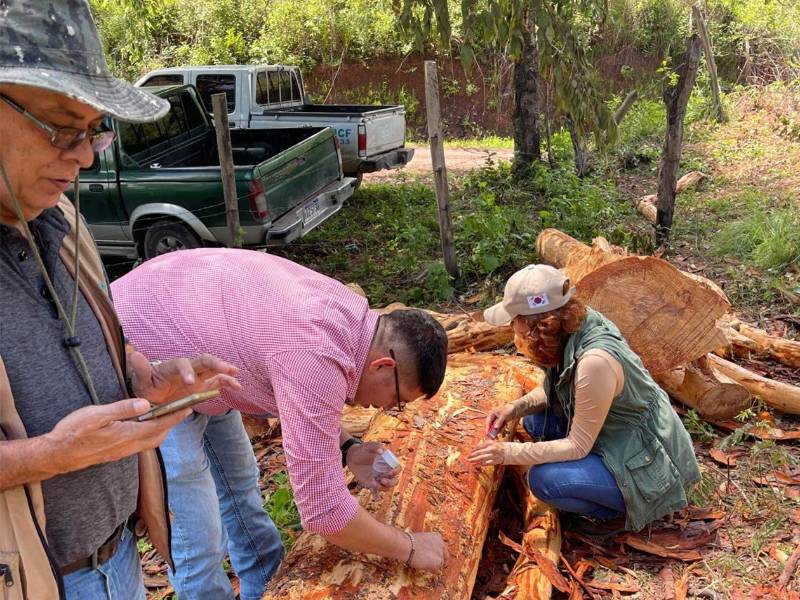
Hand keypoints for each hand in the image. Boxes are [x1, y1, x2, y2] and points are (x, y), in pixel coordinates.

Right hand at [46, 398, 189, 474]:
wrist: (57, 455)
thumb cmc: (73, 432)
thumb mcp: (97, 414)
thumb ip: (123, 409)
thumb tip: (146, 404)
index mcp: (127, 434)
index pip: (158, 425)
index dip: (175, 416)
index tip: (189, 408)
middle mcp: (128, 446)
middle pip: (158, 435)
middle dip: (172, 423)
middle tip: (182, 409)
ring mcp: (122, 452)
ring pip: (150, 442)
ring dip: (161, 430)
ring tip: (166, 416)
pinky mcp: (116, 454)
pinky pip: (141, 445)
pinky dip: (150, 435)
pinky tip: (145, 427)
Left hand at [128, 350, 240, 404]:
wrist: (154, 397)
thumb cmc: (146, 387)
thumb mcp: (141, 382)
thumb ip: (141, 370)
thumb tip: (135, 355)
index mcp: (172, 367)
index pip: (182, 363)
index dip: (187, 371)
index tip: (190, 383)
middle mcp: (187, 368)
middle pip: (203, 360)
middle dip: (215, 363)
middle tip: (225, 369)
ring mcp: (197, 376)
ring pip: (213, 368)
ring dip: (224, 369)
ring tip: (235, 373)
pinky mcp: (203, 385)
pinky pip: (218, 381)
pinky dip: (228, 382)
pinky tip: (237, 387)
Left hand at [346, 442, 400, 491]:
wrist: (352, 457)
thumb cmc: (363, 450)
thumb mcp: (369, 446)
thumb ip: (376, 446)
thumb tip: (382, 451)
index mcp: (388, 462)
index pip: (397, 468)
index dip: (396, 471)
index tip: (390, 472)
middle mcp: (386, 471)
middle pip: (395, 480)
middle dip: (391, 482)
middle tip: (382, 480)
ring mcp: (379, 478)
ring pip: (387, 487)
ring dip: (383, 487)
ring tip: (374, 483)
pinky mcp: (372, 483)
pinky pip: (377, 490)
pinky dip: (377, 493)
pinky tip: (374, 491)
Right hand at [407, 531, 447, 570]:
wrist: (406, 546)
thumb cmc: (409, 541)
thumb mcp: (422, 538)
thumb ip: (428, 544)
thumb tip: (427, 552)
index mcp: (438, 536)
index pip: (442, 547)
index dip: (437, 553)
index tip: (433, 556)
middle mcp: (442, 544)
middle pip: (444, 556)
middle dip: (439, 560)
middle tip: (432, 564)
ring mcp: (440, 554)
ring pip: (440, 564)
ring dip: (434, 566)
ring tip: (424, 565)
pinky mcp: (437, 563)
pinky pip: (436, 570)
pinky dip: (431, 570)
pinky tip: (424, 568)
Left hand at [466, 440, 505, 465]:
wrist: (507, 451)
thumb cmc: (498, 446)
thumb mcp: (491, 442)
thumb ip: (483, 444)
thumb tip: (474, 448)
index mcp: (489, 443)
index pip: (479, 447)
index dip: (473, 450)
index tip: (469, 452)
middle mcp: (491, 449)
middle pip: (479, 453)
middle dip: (472, 456)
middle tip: (467, 458)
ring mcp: (493, 456)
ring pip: (482, 459)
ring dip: (475, 460)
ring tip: (470, 462)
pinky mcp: (495, 461)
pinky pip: (487, 463)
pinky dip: (482, 464)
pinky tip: (477, 465)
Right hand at [485, 402, 515, 436]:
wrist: (515, 410)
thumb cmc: (508, 410)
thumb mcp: (503, 416)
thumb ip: (499, 422)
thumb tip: (495, 428)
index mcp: (492, 414)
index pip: (488, 422)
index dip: (487, 428)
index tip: (487, 433)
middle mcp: (493, 417)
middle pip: (491, 426)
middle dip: (493, 431)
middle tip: (493, 437)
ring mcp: (497, 420)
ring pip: (495, 428)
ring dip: (497, 431)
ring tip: (499, 433)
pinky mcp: (501, 423)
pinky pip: (500, 428)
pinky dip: (501, 429)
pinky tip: (504, 428)